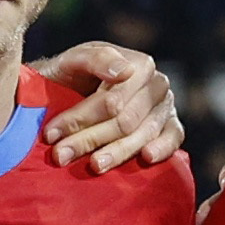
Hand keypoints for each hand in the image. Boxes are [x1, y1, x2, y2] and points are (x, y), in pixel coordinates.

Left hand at [41, 41, 188, 173]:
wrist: (73, 89)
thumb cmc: (72, 75)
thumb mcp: (74, 60)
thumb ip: (97, 58)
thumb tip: (123, 72)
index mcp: (138, 64)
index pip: (112, 99)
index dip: (81, 118)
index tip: (51, 134)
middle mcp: (156, 85)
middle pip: (125, 120)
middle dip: (89, 139)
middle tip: (60, 155)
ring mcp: (165, 107)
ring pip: (142, 135)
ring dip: (116, 153)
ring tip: (92, 166)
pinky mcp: (171, 127)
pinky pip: (173, 139)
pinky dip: (162, 149)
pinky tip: (146, 159)